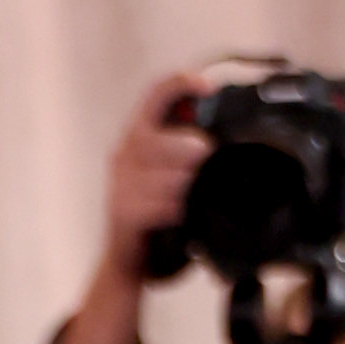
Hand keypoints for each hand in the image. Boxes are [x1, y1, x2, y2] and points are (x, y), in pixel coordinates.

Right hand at [102, 68, 212, 270]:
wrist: (128, 260)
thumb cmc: (156, 210)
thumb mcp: (171, 170)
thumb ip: (189, 147)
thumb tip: (224, 135)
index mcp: (138, 134)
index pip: (156, 93)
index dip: (182, 83)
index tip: (209, 87)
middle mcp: (124, 153)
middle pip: (162, 139)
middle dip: (192, 150)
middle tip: (207, 160)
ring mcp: (119, 184)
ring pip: (165, 175)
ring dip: (187, 185)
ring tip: (194, 193)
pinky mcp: (122, 213)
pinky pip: (158, 205)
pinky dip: (175, 210)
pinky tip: (181, 214)